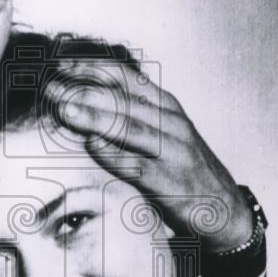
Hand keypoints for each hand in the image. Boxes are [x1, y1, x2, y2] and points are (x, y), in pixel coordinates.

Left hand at [52, 60, 254, 253]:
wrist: (225, 212)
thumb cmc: (187, 172)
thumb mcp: (166, 136)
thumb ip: (136, 119)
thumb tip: (90, 104)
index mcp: (167, 108)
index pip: (127, 79)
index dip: (94, 70)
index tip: (63, 65)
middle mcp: (171, 124)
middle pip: (123, 100)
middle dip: (84, 91)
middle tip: (52, 87)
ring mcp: (172, 151)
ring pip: (129, 127)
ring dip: (95, 117)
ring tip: (66, 109)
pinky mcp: (170, 181)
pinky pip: (137, 164)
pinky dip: (113, 154)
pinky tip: (92, 146)